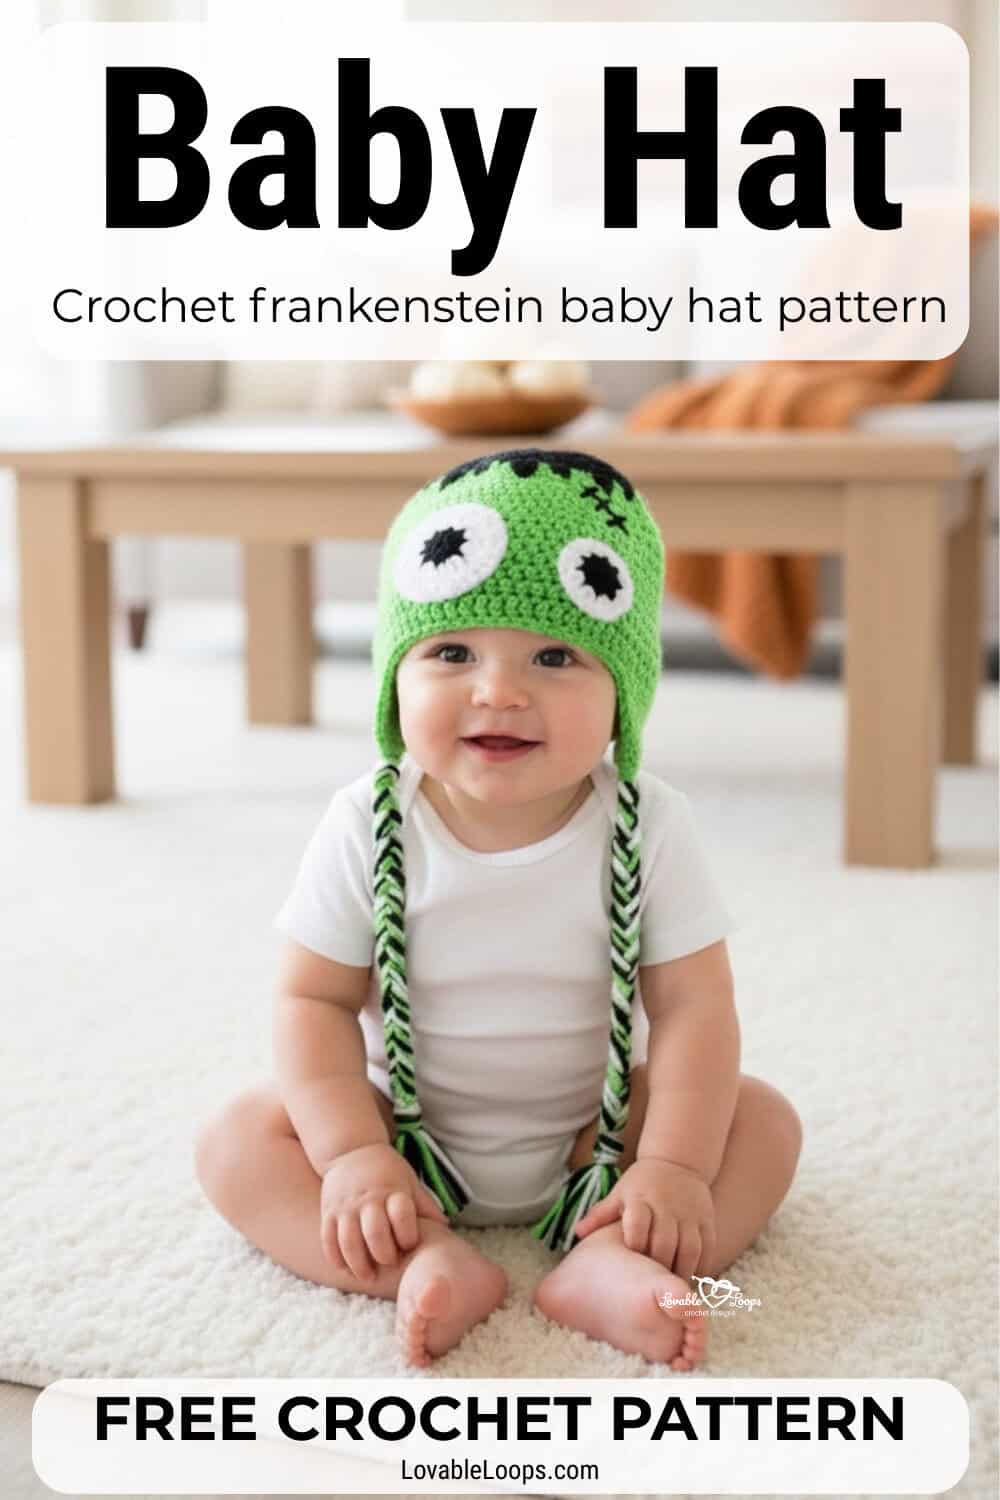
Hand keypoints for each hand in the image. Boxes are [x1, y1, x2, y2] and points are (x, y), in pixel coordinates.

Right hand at [320, 1142, 448, 1281]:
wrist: (350, 1150)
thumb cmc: (387, 1170)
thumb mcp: (409, 1180)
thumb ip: (425, 1204)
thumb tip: (446, 1227)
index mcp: (392, 1190)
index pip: (402, 1216)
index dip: (408, 1236)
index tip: (409, 1244)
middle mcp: (368, 1199)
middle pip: (375, 1233)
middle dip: (384, 1255)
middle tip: (389, 1263)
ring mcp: (345, 1206)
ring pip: (349, 1242)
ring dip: (358, 1264)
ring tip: (368, 1276)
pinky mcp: (329, 1212)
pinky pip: (328, 1240)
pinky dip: (336, 1258)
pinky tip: (345, 1269)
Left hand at [573, 1158, 715, 1278]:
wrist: (677, 1161)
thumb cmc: (642, 1183)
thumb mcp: (619, 1193)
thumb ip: (600, 1214)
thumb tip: (577, 1233)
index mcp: (640, 1200)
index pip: (637, 1225)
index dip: (635, 1247)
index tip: (631, 1267)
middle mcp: (666, 1206)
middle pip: (665, 1243)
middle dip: (659, 1268)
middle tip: (653, 1288)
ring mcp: (689, 1214)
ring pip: (689, 1249)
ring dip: (682, 1273)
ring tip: (673, 1289)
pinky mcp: (706, 1219)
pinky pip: (707, 1247)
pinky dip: (702, 1267)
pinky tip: (692, 1281)